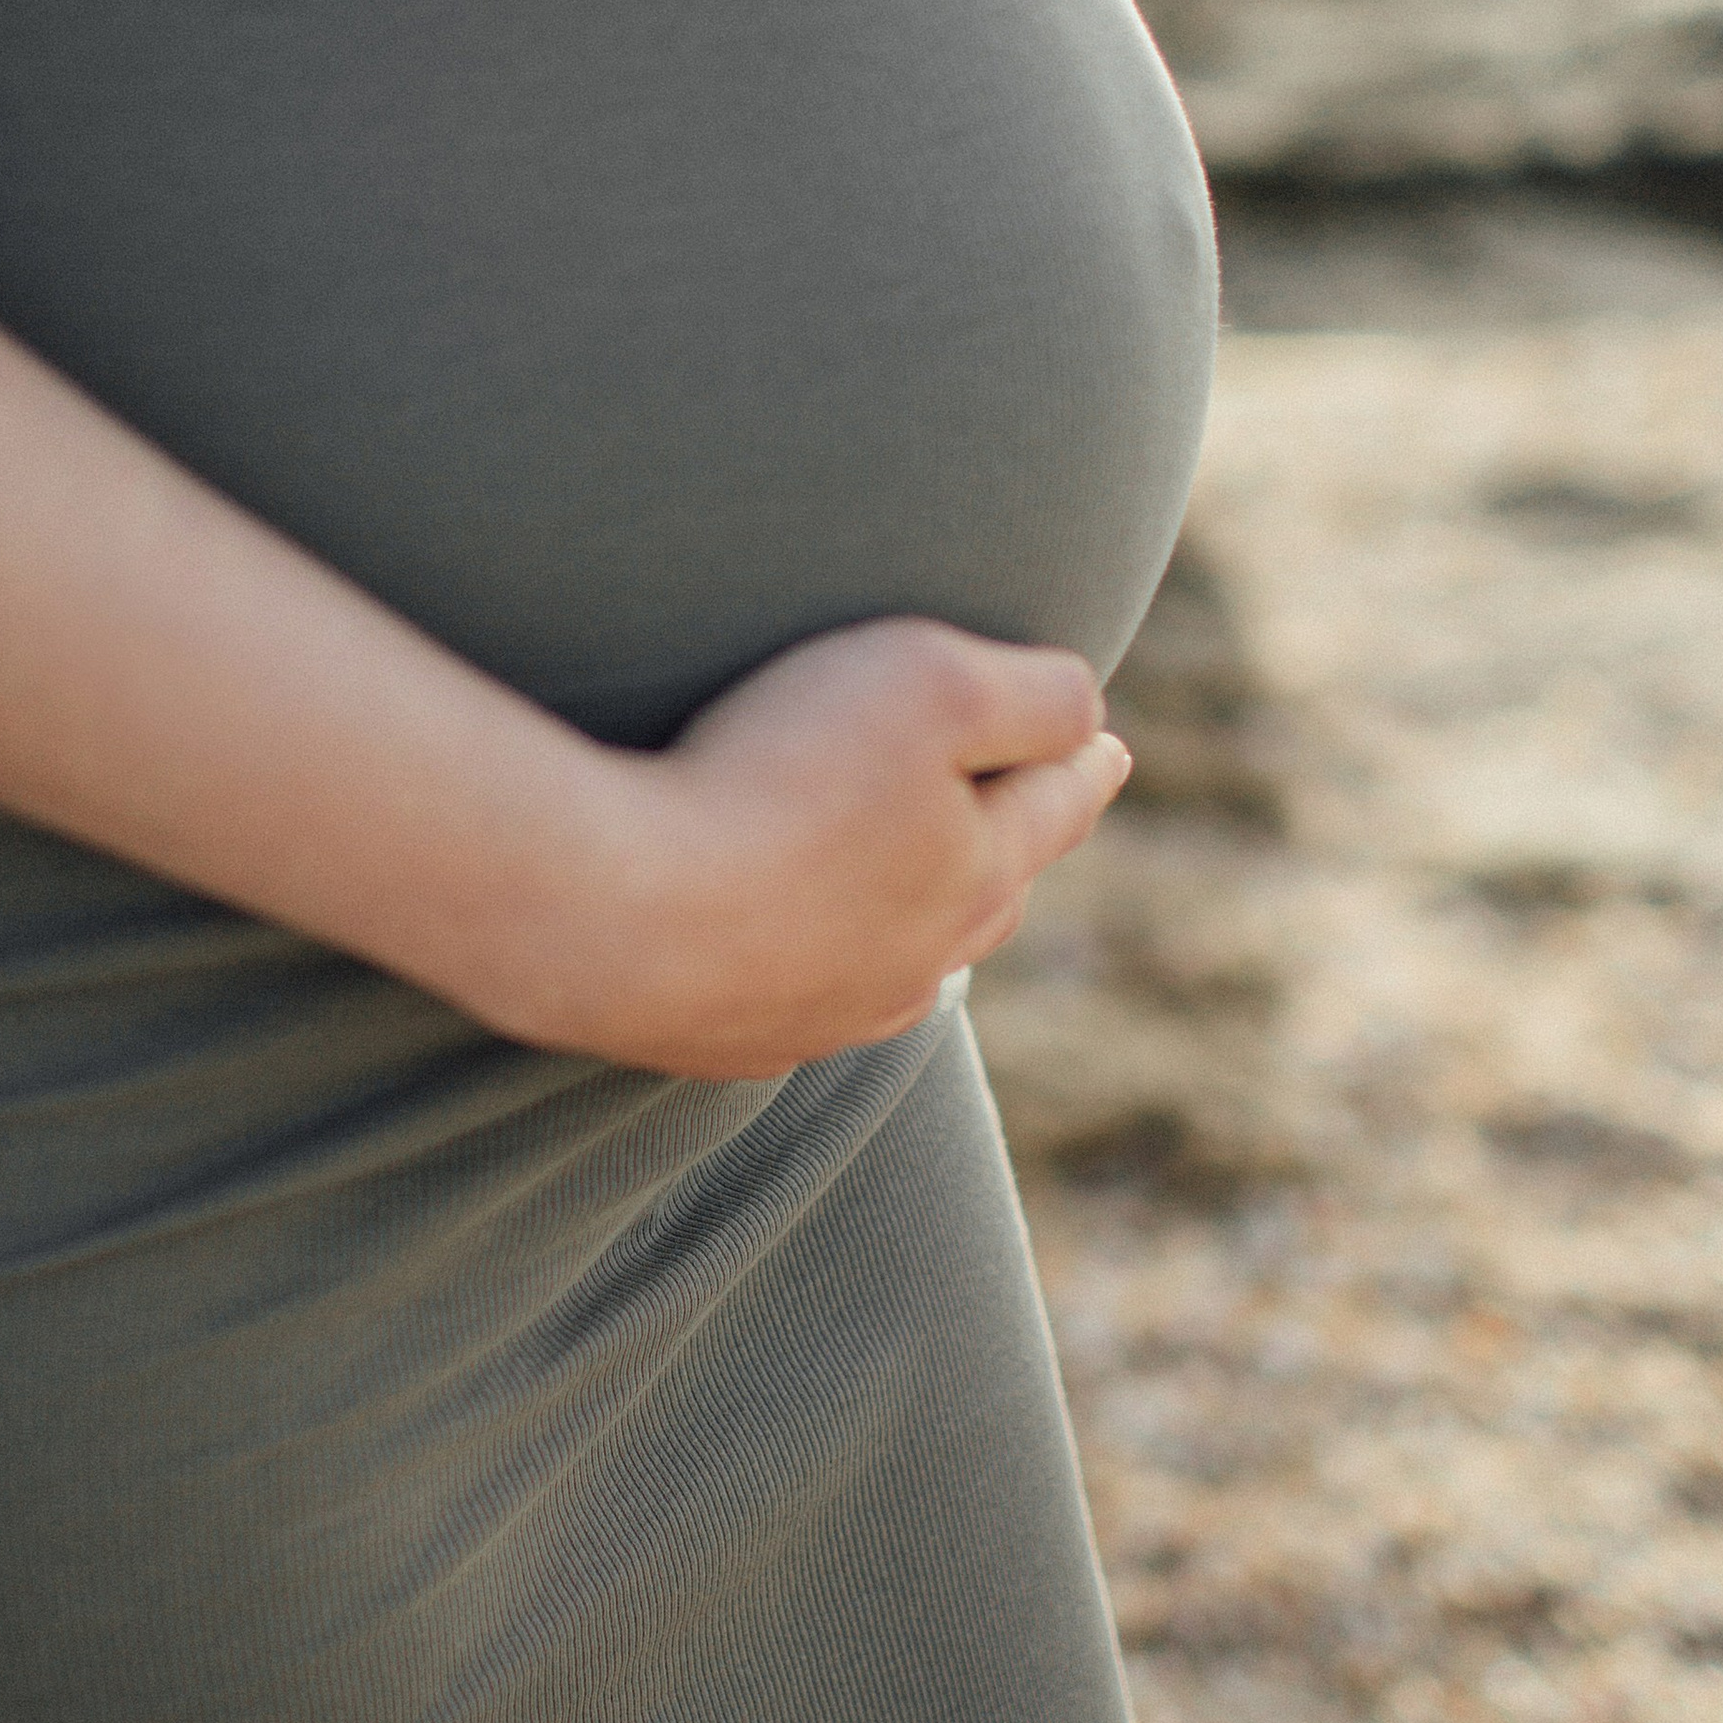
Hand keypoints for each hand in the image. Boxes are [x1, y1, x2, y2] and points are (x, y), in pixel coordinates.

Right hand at [492, 621, 1130, 1080]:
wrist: (614, 912)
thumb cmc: (775, 775)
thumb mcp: (932, 683)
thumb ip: (1034, 694)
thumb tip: (1090, 715)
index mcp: (979, 874)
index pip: (1055, 804)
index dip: (1081, 761)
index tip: (1107, 747)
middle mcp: (917, 961)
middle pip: (988, 895)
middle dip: (1011, 847)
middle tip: (1027, 816)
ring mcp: (822, 1014)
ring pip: (901, 963)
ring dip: (916, 923)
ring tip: (921, 899)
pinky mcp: (729, 1039)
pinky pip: (796, 1003)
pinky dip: (811, 969)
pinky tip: (792, 958)